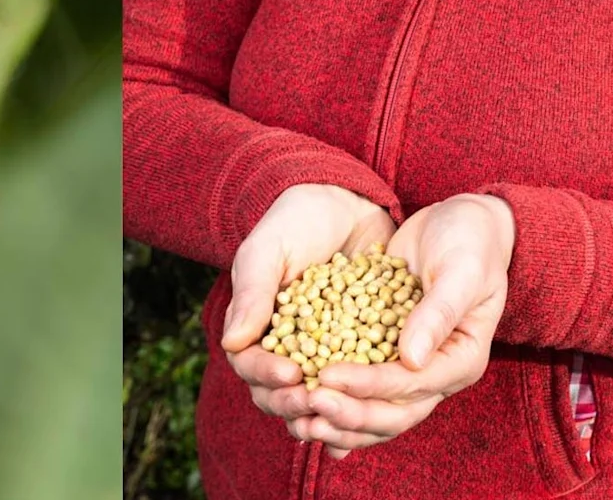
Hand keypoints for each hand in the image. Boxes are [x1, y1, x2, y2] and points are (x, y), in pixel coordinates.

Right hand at [220, 184, 394, 437]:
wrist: (344, 201)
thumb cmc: (296, 220)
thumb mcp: (268, 250)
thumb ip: (252, 294)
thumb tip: (233, 343)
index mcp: (255, 326)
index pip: (249, 364)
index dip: (266, 375)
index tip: (291, 373)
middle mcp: (286, 345)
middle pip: (279, 392)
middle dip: (294, 402)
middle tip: (315, 400)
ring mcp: (324, 350)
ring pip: (317, 395)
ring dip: (327, 410)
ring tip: (346, 411)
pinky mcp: (360, 348)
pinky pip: (358, 382)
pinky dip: (363, 399)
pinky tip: (378, 407)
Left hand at [297, 193, 515, 458]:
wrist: (462, 225)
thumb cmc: (469, 241)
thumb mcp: (461, 270)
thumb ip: (439, 312)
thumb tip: (412, 359)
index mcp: (462, 358)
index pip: (412, 385)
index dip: (369, 385)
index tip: (326, 378)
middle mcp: (438, 373)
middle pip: (394, 413)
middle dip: (350, 413)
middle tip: (307, 403)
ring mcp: (413, 369)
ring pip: (376, 411)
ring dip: (339, 420)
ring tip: (298, 420)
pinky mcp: (388, 355)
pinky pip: (362, 390)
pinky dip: (337, 401)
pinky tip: (301, 412)